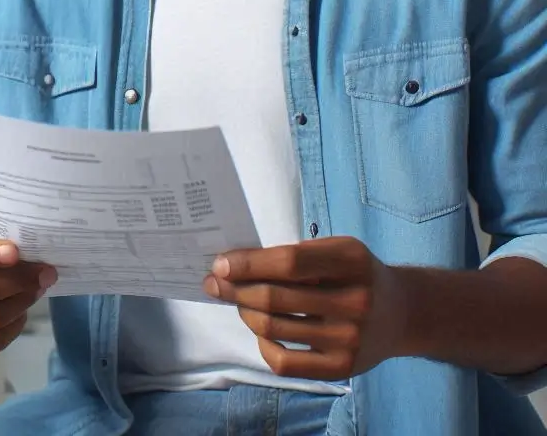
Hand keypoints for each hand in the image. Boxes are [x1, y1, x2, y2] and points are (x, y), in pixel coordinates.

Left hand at [204, 237, 407, 380]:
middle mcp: (354, 302)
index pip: (289, 263)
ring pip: (273, 328)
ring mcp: (349, 340)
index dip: (248, 263)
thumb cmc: (357, 273)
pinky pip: (284, 363)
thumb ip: (296, 254)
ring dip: (244, 312)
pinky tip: (259, 329)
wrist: (404, 313)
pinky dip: (262, 344)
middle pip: (275, 297)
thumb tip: (237, 264)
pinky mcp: (342, 370)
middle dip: (235, 289)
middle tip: (214, 283)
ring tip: (237, 301)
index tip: (219, 264)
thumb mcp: (338, 249)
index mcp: (351, 261)